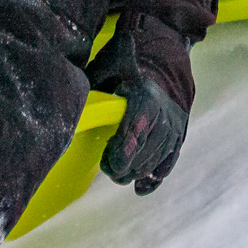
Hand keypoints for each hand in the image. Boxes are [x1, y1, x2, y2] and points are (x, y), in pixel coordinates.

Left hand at [87, 14, 191, 194]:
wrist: (166, 60)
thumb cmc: (128, 63)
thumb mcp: (109, 63)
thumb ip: (92, 78)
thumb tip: (70, 91)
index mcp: (144, 100)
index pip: (133, 136)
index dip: (118, 155)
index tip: (106, 159)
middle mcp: (163, 118)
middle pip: (141, 158)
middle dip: (121, 168)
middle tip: (107, 163)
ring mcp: (173, 130)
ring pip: (152, 166)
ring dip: (133, 172)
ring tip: (117, 168)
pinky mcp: (178, 138)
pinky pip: (167, 166)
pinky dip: (152, 179)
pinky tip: (139, 186)